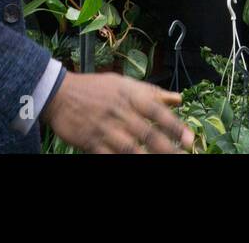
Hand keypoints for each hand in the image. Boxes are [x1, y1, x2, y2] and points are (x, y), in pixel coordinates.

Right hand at [43, 71, 193, 153]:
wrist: (59, 94)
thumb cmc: (96, 88)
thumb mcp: (124, 84)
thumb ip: (152, 93)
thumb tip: (178, 99)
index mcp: (129, 95)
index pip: (156, 110)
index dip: (174, 126)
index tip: (189, 140)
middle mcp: (119, 111)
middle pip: (147, 133)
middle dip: (166, 149)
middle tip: (182, 157)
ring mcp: (105, 128)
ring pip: (130, 149)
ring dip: (147, 158)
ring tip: (163, 164)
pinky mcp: (91, 143)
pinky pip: (109, 157)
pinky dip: (121, 162)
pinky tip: (132, 165)